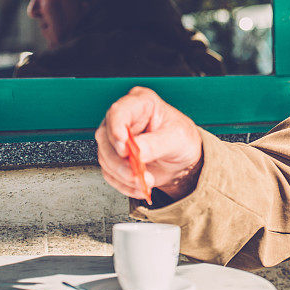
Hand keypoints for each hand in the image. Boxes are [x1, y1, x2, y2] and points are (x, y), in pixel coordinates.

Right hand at [95, 86, 203, 201]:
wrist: (183, 161)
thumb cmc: (183, 140)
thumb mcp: (177, 138)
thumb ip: (156, 144)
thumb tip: (136, 152)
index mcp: (142, 103)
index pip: (120, 111)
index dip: (116, 127)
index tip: (123, 146)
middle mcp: (125, 118)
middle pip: (106, 137)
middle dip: (121, 161)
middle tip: (137, 173)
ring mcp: (116, 138)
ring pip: (106, 157)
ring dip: (124, 175)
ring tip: (145, 182)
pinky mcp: (114, 157)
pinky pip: (110, 173)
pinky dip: (124, 183)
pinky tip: (139, 186)